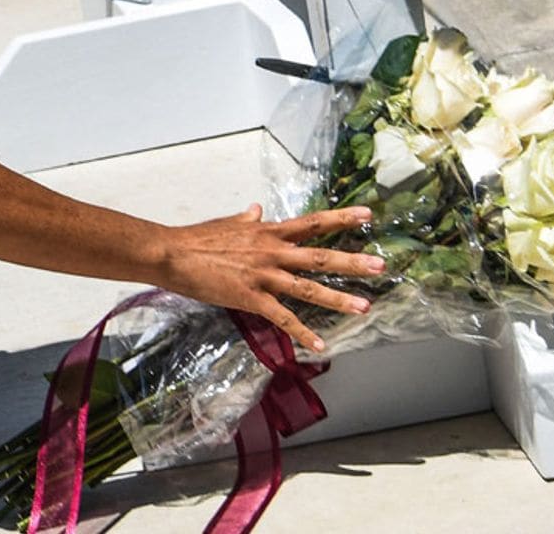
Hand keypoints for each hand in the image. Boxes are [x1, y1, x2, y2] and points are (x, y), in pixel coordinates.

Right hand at [156, 204, 384, 352]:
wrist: (173, 254)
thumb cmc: (198, 238)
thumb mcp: (229, 223)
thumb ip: (248, 219)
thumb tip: (258, 208)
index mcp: (269, 232)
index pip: (313, 222)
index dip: (341, 218)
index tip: (367, 214)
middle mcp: (273, 251)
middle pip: (320, 256)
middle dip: (352, 262)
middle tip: (380, 266)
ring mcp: (264, 275)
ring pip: (308, 288)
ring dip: (338, 298)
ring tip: (365, 306)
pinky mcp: (251, 297)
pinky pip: (283, 318)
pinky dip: (303, 332)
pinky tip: (320, 345)